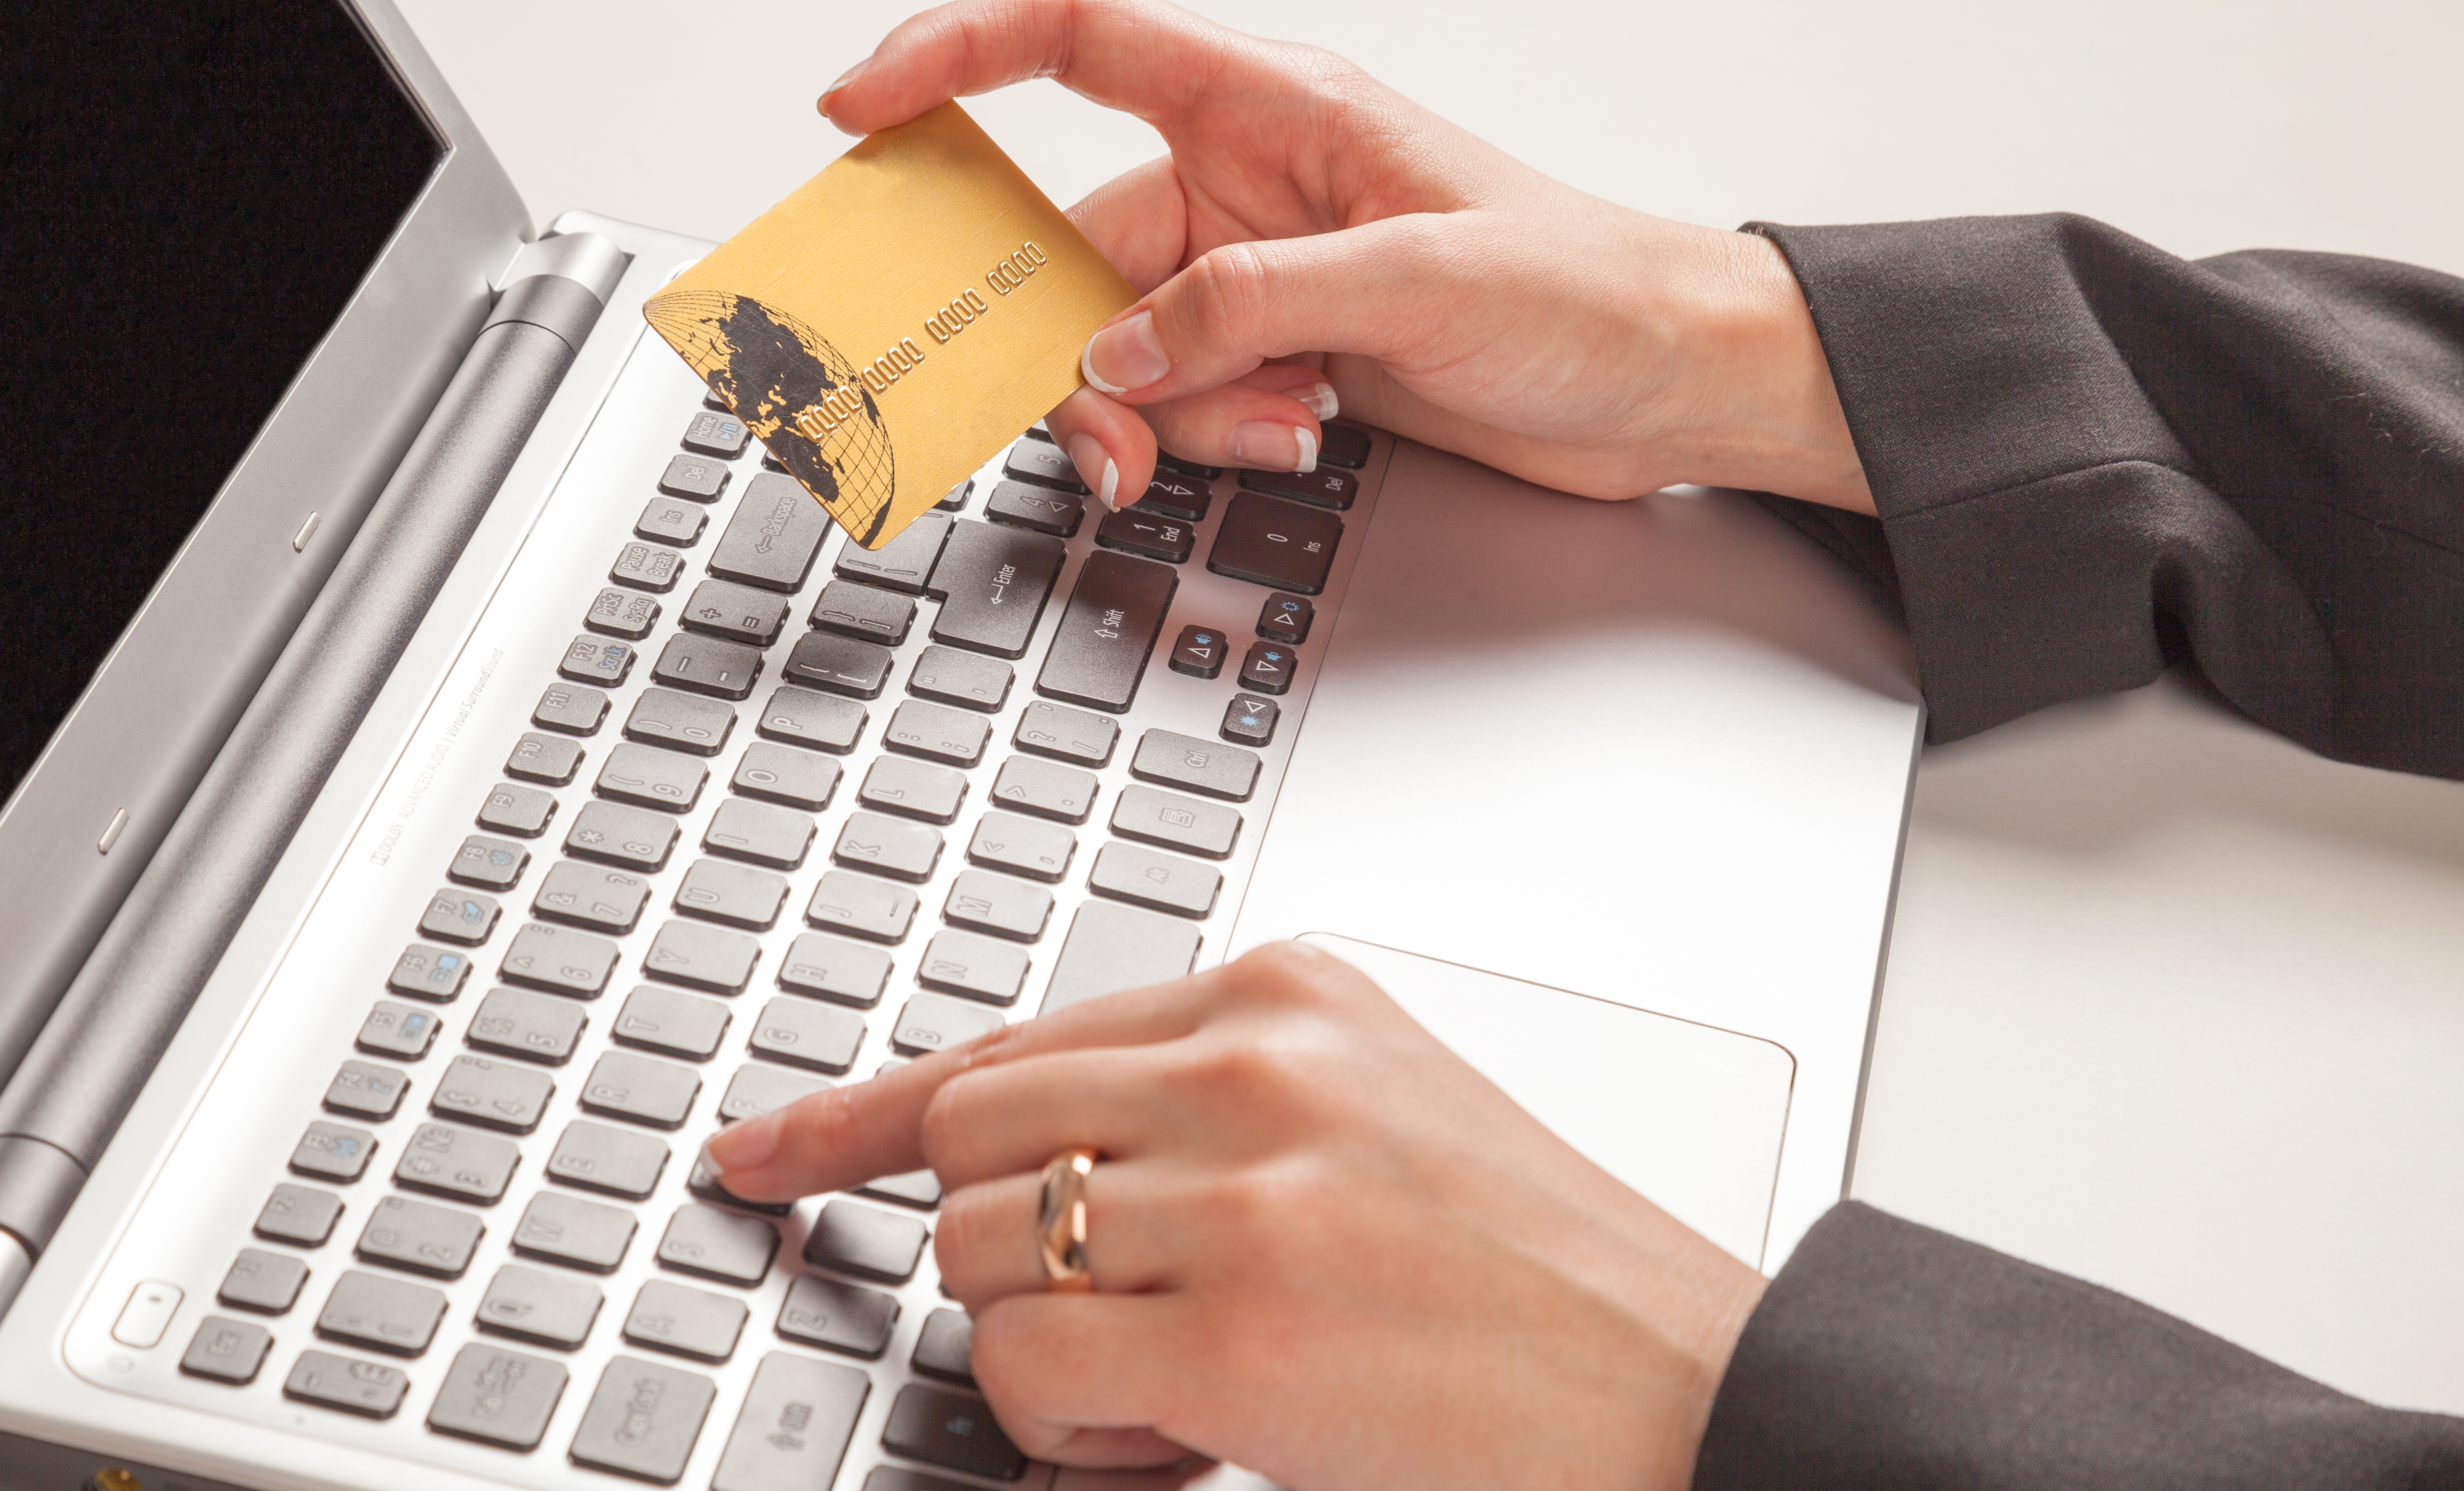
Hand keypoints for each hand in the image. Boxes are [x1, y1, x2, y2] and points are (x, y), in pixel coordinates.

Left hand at [704, 944, 1766, 1490]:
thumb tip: (1013, 1157)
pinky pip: (1023, 1369)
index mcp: (1284, 996)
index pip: (1008, 1039)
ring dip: (1052, 1346)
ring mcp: (1243, 1191)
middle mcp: (1253, 1066)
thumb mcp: (1365, 1120)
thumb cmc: (1536, 1273)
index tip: (772, 1153)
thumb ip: (1195, 1107)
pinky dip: (1077, 1426)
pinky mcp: (1240, 1329)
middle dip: (1009, 1251)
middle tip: (1118, 1320)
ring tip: (1191, 1379)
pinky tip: (1194, 1427)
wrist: (1691, 1387)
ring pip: (978, 1259)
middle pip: (970, 1143)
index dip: (862, 1114)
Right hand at [818, 0, 1869, 514]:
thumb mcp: (1416, 280)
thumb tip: (1118, 356)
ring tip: (1268, 427)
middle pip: (1070, 248)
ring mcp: (1251, 279)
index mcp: (1268, 107)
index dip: (952, 55)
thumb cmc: (1584, 286)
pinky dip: (1208, 437)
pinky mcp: (1273, 359)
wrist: (1665, 382)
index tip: (863, 109)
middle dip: (1068, 346)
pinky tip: (1293, 433)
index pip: (1072, 41)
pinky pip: (1178, 401)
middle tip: (1102, 425)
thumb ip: (1250, 307)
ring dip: (1160, 411)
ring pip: (1118, 350)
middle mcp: (1241, 185)